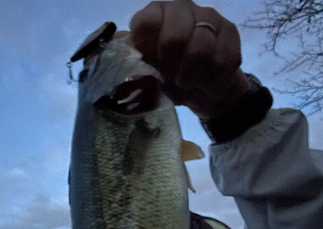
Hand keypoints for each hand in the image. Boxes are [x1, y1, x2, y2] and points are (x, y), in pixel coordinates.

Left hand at [130, 0, 250, 119]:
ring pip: (201, 46)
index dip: (150, 51)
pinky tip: (206, 81)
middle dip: (171, 66)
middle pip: (174, 36)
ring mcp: (207, 17)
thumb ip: (139, 70)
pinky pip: (221, 58)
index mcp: (155, 16)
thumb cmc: (171, 80)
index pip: (146, 23)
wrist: (203, 90)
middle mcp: (180, 9)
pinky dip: (211, 78)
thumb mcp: (150, 77)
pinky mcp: (229, 31)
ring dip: (191, 74)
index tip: (153, 68)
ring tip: (186, 83)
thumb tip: (128, 74)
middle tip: (170, 78)